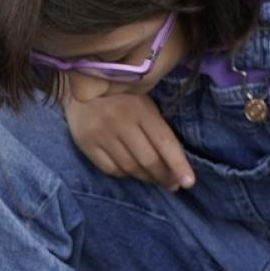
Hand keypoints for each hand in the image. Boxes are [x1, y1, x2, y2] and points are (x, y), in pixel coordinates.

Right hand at [63, 91, 194, 189]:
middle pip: (147, 159)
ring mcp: (101, 134)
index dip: (178, 164)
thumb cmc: (121, 95)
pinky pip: (110, 169)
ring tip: (154, 179)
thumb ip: (157, 128)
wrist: (80, 86)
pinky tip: (131, 172)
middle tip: (172, 184)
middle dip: (163, 176)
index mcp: (140, 108)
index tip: (189, 183)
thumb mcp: (143, 102)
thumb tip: (174, 162)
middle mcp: (120, 122)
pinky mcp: (86, 144)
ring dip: (146, 178)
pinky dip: (124, 174)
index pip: (164, 142)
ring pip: (130, 167)